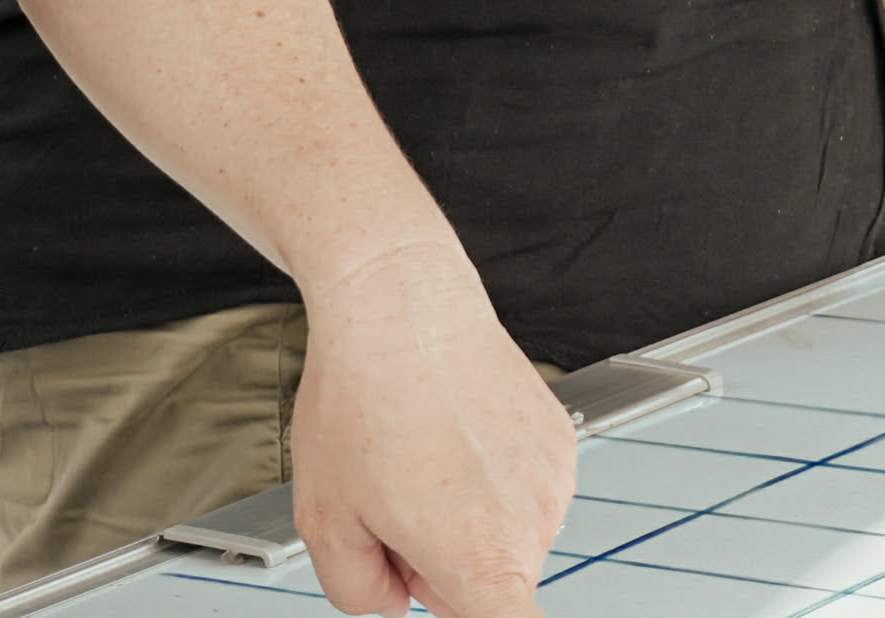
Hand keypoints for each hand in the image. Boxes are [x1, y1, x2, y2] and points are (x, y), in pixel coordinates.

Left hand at [288, 240, 573, 616]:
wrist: (400, 298)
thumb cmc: (361, 397)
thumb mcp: (325, 519)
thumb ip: (363, 597)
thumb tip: (401, 604)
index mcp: (478, 558)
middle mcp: (531, 523)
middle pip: (487, 586)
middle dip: (439, 565)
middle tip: (390, 498)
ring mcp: (553, 479)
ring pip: (503, 536)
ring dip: (462, 517)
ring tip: (419, 449)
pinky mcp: (559, 440)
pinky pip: (520, 490)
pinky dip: (487, 477)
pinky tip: (449, 429)